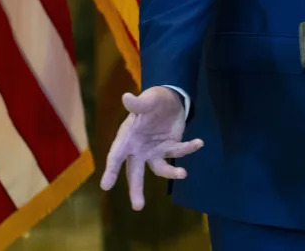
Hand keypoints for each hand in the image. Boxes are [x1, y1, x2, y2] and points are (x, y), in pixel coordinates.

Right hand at [99, 86, 202, 209]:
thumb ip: (138, 103)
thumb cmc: (152, 101)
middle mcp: (139, 149)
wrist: (169, 100)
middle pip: (135, 172)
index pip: (116, 156)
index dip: (111, 170)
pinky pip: (179, 152)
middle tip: (138, 207)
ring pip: (160, 169)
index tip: (105, 186)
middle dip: (136, 189)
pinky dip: (189, 149)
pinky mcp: (170, 148)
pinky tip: (199, 143)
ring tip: (183, 174)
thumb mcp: (147, 99)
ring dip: (171, 173)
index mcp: (127, 138)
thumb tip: (126, 97)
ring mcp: (155, 151)